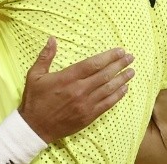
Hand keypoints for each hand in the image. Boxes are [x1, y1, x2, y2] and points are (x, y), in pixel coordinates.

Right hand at [18, 37, 134, 143]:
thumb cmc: (35, 99)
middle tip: (131, 58)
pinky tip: (124, 89)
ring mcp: (85, 104)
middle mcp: (79, 90)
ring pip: (108, 89)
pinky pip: (107, 104)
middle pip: (104, 75)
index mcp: (67, 78)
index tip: (119, 51)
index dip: (108, 57)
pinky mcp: (88, 116)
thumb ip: (45, 56)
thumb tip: (52, 39)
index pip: (93, 64)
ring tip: (132, 71)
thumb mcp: (35, 75)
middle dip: (119, 65)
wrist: (35, 127)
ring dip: (122, 79)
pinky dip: (117, 96)